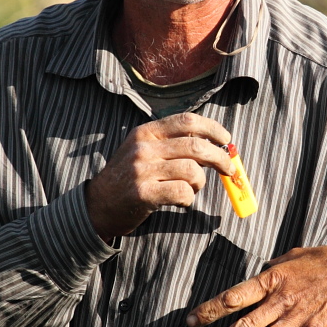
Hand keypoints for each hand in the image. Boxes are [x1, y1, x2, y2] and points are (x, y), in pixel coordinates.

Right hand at [85, 112, 234, 240]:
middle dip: (219, 158)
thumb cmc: (129, 177)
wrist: (97, 205)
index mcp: (146, 132)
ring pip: (192, 171)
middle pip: (196, 146)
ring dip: (200, 182)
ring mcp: (142, 170)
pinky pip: (183, 192)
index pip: (187, 121)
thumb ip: (172, 144)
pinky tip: (181, 200)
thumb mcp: (143, 150)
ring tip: (192, 188)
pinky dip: (189, 198)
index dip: (212, 129)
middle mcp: (144, 147)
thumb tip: (213, 144)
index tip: (226, 139)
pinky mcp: (144, 193)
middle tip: (229, 169)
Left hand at [186, 243, 326, 326]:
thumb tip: (259, 273)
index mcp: (273, 279)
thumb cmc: (326, 261)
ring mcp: (298, 321)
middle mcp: (282, 301)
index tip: (191, 321)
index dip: (210, 309)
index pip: (234, 297)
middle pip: (244, 326)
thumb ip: (273, 268)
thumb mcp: (294, 255)